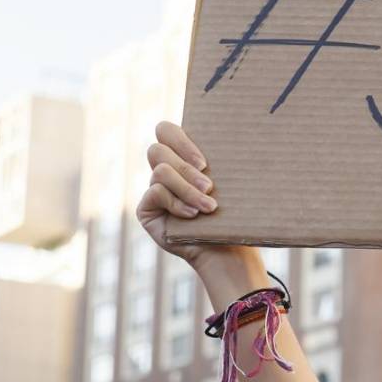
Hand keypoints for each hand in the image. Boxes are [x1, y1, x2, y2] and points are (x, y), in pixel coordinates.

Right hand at [137, 122, 258, 277]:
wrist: (229, 251)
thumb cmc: (233, 216)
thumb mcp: (229, 185)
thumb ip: (219, 161)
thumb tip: (234, 130)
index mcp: (182, 158)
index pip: (166, 131)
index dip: (180, 140)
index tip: (205, 163)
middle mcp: (164, 172)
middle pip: (158, 150)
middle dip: (186, 168)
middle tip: (210, 186)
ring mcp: (153, 190)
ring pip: (161, 172)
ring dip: (188, 190)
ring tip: (209, 207)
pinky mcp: (146, 210)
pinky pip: (156, 192)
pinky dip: (177, 204)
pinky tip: (193, 216)